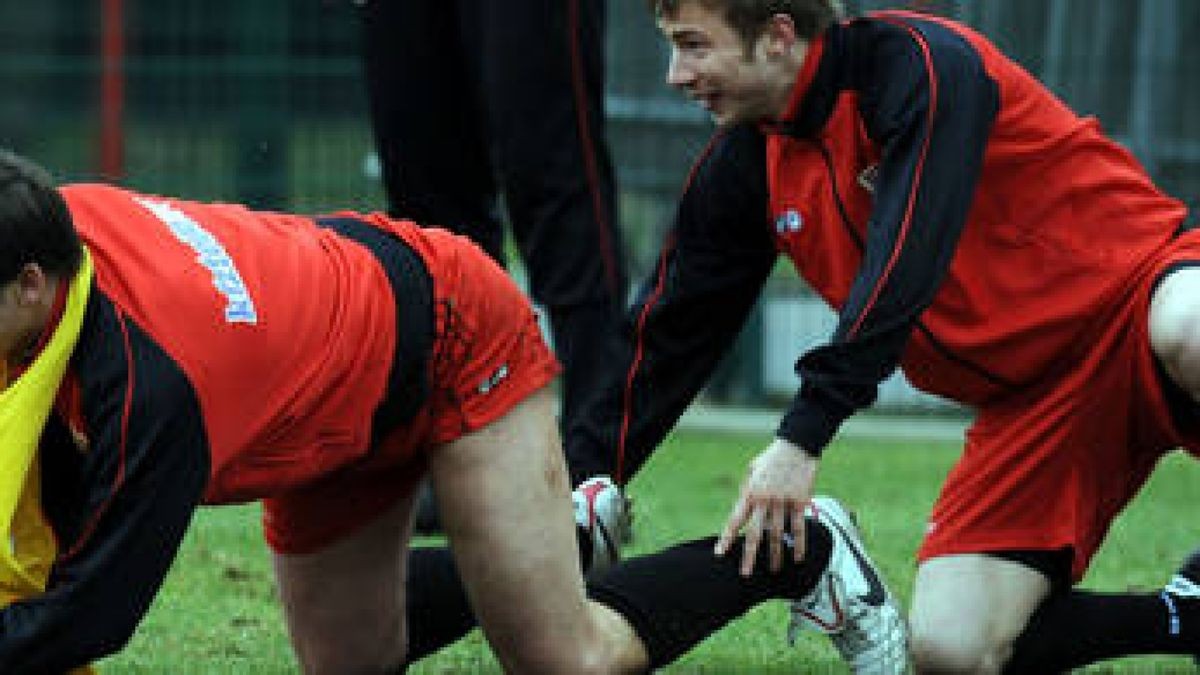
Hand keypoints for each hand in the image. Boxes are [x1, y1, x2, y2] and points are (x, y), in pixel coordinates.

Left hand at [715, 437, 818, 575]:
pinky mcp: (800, 502)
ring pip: (777, 534)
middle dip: (749, 555)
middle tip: (746, 573)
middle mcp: (764, 500)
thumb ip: (746, 492)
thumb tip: (741, 511)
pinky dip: (798, 544)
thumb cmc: (771, 459)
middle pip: (755, 533)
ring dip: (776, 555)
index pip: (735, 520)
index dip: (727, 538)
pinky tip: (798, 558)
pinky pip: (798, 528)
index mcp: (749, 493)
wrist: (796, 446)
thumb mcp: (751, 471)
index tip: (720, 554)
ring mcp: (782, 502)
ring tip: (774, 570)